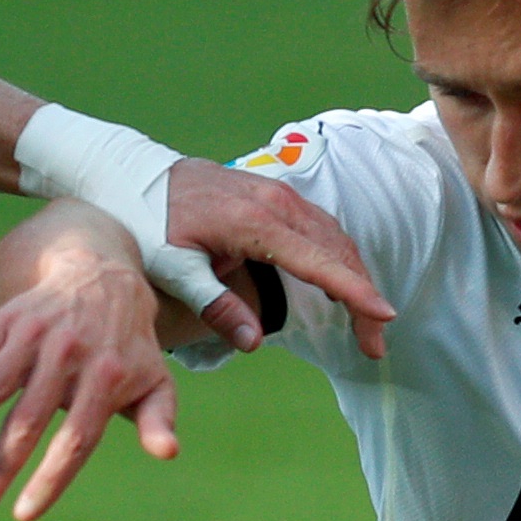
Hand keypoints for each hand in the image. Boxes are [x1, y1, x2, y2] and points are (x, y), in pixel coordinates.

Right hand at [0, 253, 181, 520]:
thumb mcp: (154, 379)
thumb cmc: (127, 347)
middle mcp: (69, 355)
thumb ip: (158, 418)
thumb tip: (167, 451)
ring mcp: (35, 334)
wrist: (103, 276)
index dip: (49, 479)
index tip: (24, 514)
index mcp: (106, 378)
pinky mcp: (8, 318)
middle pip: (30, 419)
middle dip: (0, 465)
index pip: (76, 440)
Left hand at [157, 165, 391, 358]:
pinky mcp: (276, 195)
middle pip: (337, 251)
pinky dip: (339, 258)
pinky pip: (321, 227)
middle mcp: (276, 202)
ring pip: (335, 238)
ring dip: (355, 280)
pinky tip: (340, 287)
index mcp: (253, 222)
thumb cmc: (150, 223)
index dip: (355, 291)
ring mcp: (279, 194)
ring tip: (365, 325)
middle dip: (363, 298)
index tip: (383, 317)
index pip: (318, 261)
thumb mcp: (174, 269)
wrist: (137, 175)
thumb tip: (253, 342)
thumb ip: (215, 305)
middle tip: (373, 345)